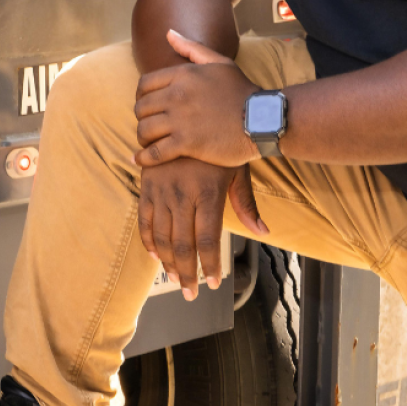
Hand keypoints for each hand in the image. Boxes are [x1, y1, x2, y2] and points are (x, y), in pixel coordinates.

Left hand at [134, 29, 259, 167]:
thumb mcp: (219, 62)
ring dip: (142, 138)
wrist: (263, 120)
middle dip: (142, 118)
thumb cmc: (242, 91)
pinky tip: (140, 160)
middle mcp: (177, 95)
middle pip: (141, 107)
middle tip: (149, 125)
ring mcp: (181, 120)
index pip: (144, 84)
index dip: (141, 96)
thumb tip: (168, 33)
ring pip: (144, 129)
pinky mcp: (187, 143)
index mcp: (182, 75)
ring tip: (147, 143)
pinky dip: (144, 158)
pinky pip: (155, 152)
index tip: (147, 106)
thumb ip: (191, 47)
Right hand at [138, 159, 268, 299]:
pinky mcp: (146, 184)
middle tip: (191, 292)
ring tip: (176, 279)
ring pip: (161, 236)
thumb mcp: (236, 169)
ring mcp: (160, 189)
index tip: (213, 282)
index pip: (208, 239)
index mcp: (206, 192)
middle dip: (187, 272)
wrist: (185, 113)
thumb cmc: (218, 145)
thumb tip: (262, 232)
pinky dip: (149, 240)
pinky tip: (156, 255)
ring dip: (168, 262)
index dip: (210, 265)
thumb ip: (246, 203)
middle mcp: (181, 193)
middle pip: (182, 243)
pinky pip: (144, 219)